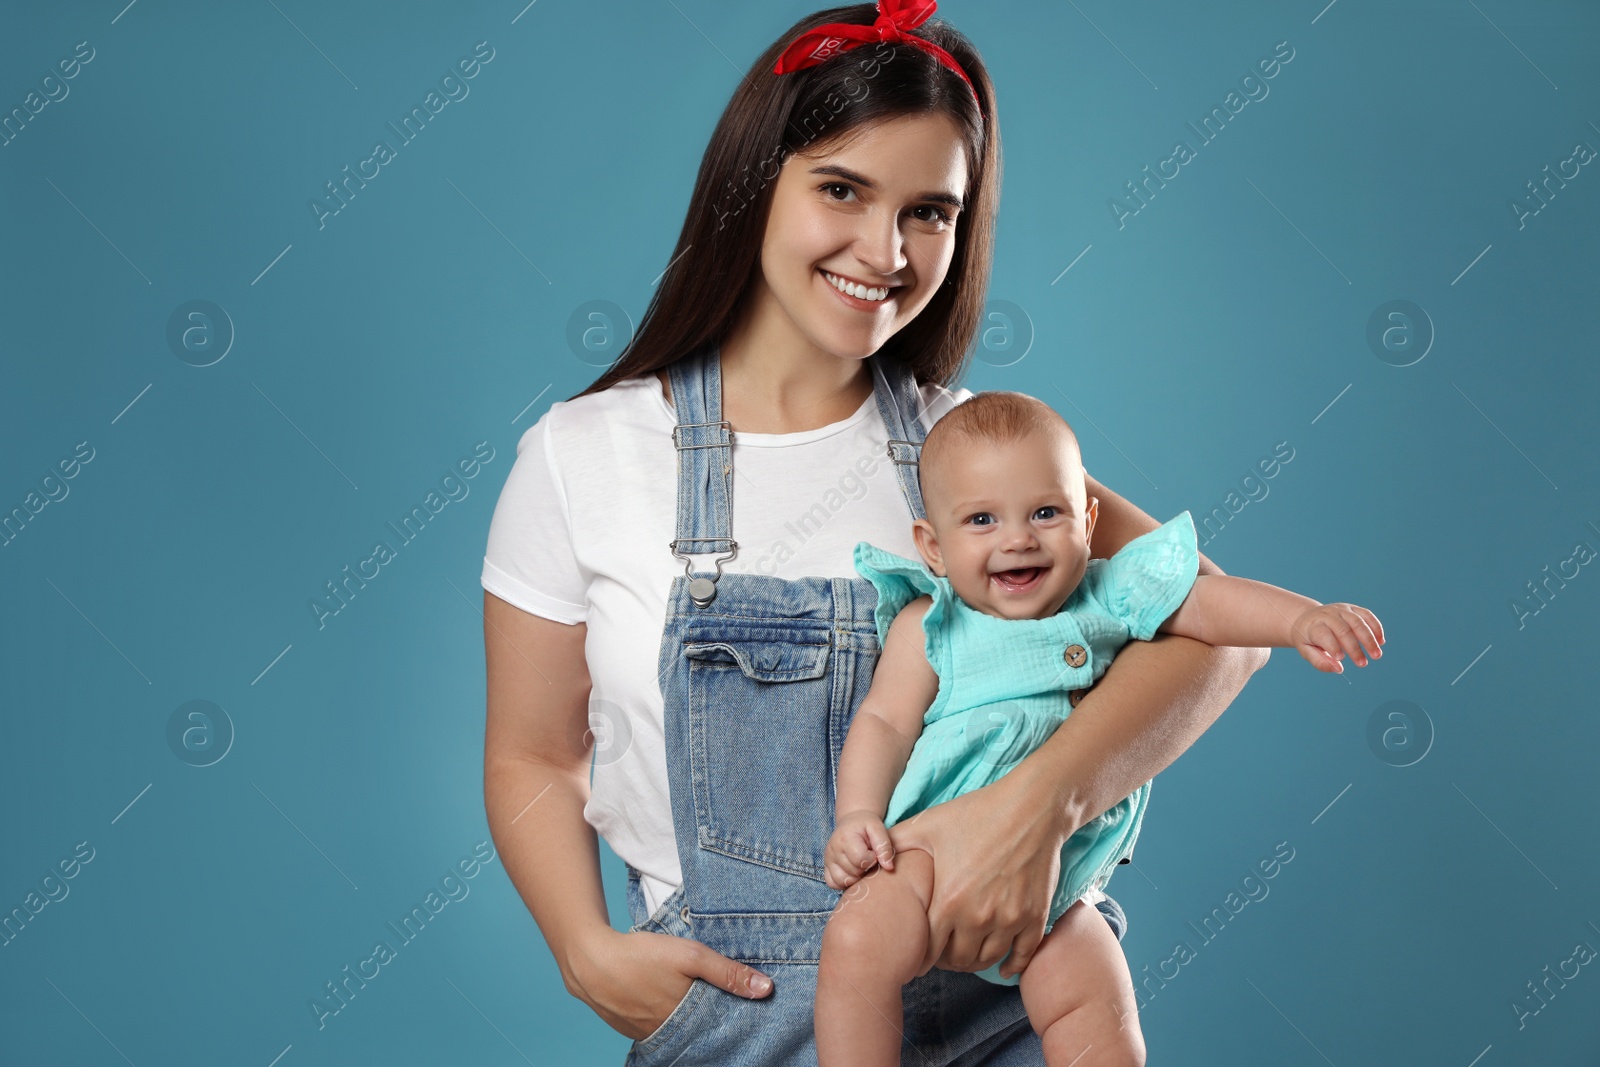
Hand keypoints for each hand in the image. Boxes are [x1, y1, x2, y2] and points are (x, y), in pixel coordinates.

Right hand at [565, 926, 772, 1040]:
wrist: (589, 961)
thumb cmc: (641, 956)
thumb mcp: (690, 956)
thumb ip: (728, 973)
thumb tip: (766, 989)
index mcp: (686, 1020)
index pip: (719, 1026)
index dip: (733, 1015)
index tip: (745, 1006)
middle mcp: (667, 1033)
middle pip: (698, 1029)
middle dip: (710, 1017)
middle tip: (715, 998)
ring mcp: (646, 1033)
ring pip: (677, 1028)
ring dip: (686, 1016)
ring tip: (689, 995)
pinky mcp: (630, 1028)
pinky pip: (657, 1026)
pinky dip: (665, 1016)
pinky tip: (664, 997)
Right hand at [824, 809, 895, 888]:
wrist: (851, 822)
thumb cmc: (866, 825)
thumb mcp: (878, 828)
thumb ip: (884, 846)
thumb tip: (889, 867)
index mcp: (844, 838)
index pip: (860, 860)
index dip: (872, 859)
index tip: (874, 852)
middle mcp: (832, 850)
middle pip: (853, 872)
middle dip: (865, 868)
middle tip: (868, 857)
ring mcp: (827, 859)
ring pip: (843, 881)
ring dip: (856, 877)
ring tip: (861, 864)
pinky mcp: (826, 867)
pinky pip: (833, 883)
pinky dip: (844, 882)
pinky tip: (853, 872)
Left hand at [882, 774, 1062, 980]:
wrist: (1030, 807)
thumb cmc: (976, 812)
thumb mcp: (928, 825)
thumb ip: (895, 844)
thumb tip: (870, 858)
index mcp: (948, 901)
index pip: (927, 950)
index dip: (921, 955)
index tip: (920, 953)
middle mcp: (977, 918)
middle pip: (957, 960)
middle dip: (947, 960)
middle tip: (943, 954)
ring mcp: (1009, 920)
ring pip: (987, 960)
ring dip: (975, 962)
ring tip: (968, 955)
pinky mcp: (1034, 917)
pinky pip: (1022, 955)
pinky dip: (1012, 964)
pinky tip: (1004, 965)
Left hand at [1291, 603, 1384, 672]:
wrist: (1308, 617)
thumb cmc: (1308, 638)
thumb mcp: (1306, 650)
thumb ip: (1320, 661)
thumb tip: (1338, 669)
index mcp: (1314, 625)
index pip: (1324, 635)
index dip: (1332, 647)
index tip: (1340, 659)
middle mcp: (1328, 615)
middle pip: (1343, 630)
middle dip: (1354, 648)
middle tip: (1363, 664)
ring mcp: (1341, 610)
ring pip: (1358, 622)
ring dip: (1370, 639)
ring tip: (1377, 655)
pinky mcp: (1352, 608)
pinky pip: (1367, 615)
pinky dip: (1376, 627)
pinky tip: (1381, 641)